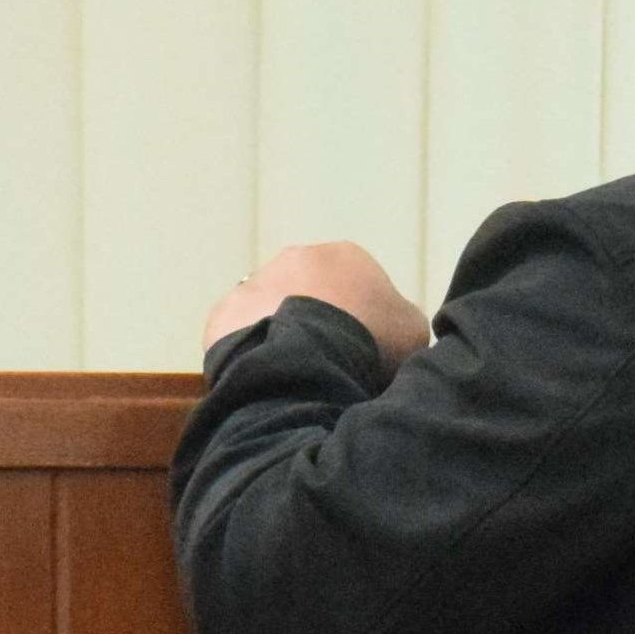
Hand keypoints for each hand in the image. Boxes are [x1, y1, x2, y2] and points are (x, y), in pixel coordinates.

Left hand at [203, 240, 427, 368]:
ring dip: (279, 335)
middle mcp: (293, 258)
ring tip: (293, 373)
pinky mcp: (222, 315)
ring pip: (269, 312)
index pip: (356, 284)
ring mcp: (253, 284)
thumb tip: (390, 323)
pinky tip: (264, 377)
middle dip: (316, 321)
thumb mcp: (412, 331)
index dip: (362, 319)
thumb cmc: (368, 342)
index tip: (363, 349)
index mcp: (343, 256)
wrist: (305, 362)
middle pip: (308, 293)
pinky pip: (237, 336)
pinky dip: (249, 354)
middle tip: (326, 360)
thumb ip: (401, 319)